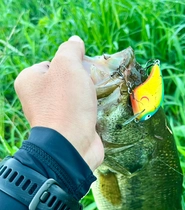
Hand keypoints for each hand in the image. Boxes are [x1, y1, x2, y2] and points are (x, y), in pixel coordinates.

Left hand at [14, 36, 103, 170]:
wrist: (72, 145)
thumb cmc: (65, 103)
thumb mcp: (67, 66)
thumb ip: (70, 50)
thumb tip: (75, 42)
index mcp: (30, 82)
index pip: (51, 64)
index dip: (70, 63)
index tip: (83, 68)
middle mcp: (39, 99)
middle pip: (67, 80)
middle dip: (84, 79)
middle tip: (96, 79)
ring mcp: (56, 115)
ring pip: (78, 97)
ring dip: (92, 94)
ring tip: (104, 91)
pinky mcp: (71, 127)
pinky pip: (84, 112)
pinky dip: (95, 109)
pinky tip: (106, 106)